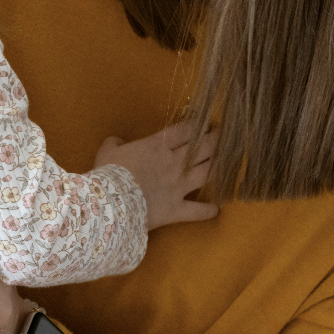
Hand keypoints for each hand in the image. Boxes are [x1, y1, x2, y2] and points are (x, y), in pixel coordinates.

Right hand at [95, 125, 217, 231]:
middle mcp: (174, 164)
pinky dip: (208, 210)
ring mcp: (178, 187)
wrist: (111, 203)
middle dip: (217, 141)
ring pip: (207, 174)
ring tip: (227, 165)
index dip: (199, 124)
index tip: (207, 122)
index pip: (185, 130)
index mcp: (158, 146)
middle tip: (224, 138)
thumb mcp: (107, 151)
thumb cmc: (108, 174)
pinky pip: (197, 211)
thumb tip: (118, 141)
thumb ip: (115, 143)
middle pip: (204, 148)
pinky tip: (216, 209)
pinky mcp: (176, 209)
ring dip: (219, 168)